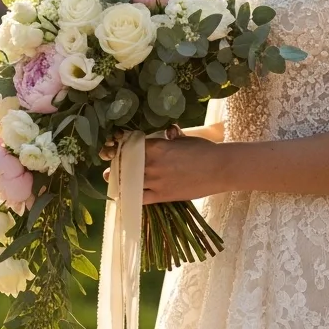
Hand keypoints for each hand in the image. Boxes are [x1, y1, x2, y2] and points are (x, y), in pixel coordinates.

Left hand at [101, 126, 227, 203]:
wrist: (219, 169)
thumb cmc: (204, 151)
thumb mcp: (186, 139)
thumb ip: (173, 136)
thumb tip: (170, 130)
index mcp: (157, 146)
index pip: (131, 147)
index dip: (121, 149)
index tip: (116, 150)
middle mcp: (153, 163)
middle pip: (126, 165)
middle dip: (116, 166)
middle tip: (109, 167)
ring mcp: (156, 181)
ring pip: (129, 181)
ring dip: (119, 181)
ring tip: (112, 180)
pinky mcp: (162, 195)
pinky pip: (140, 198)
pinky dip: (130, 197)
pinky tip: (124, 196)